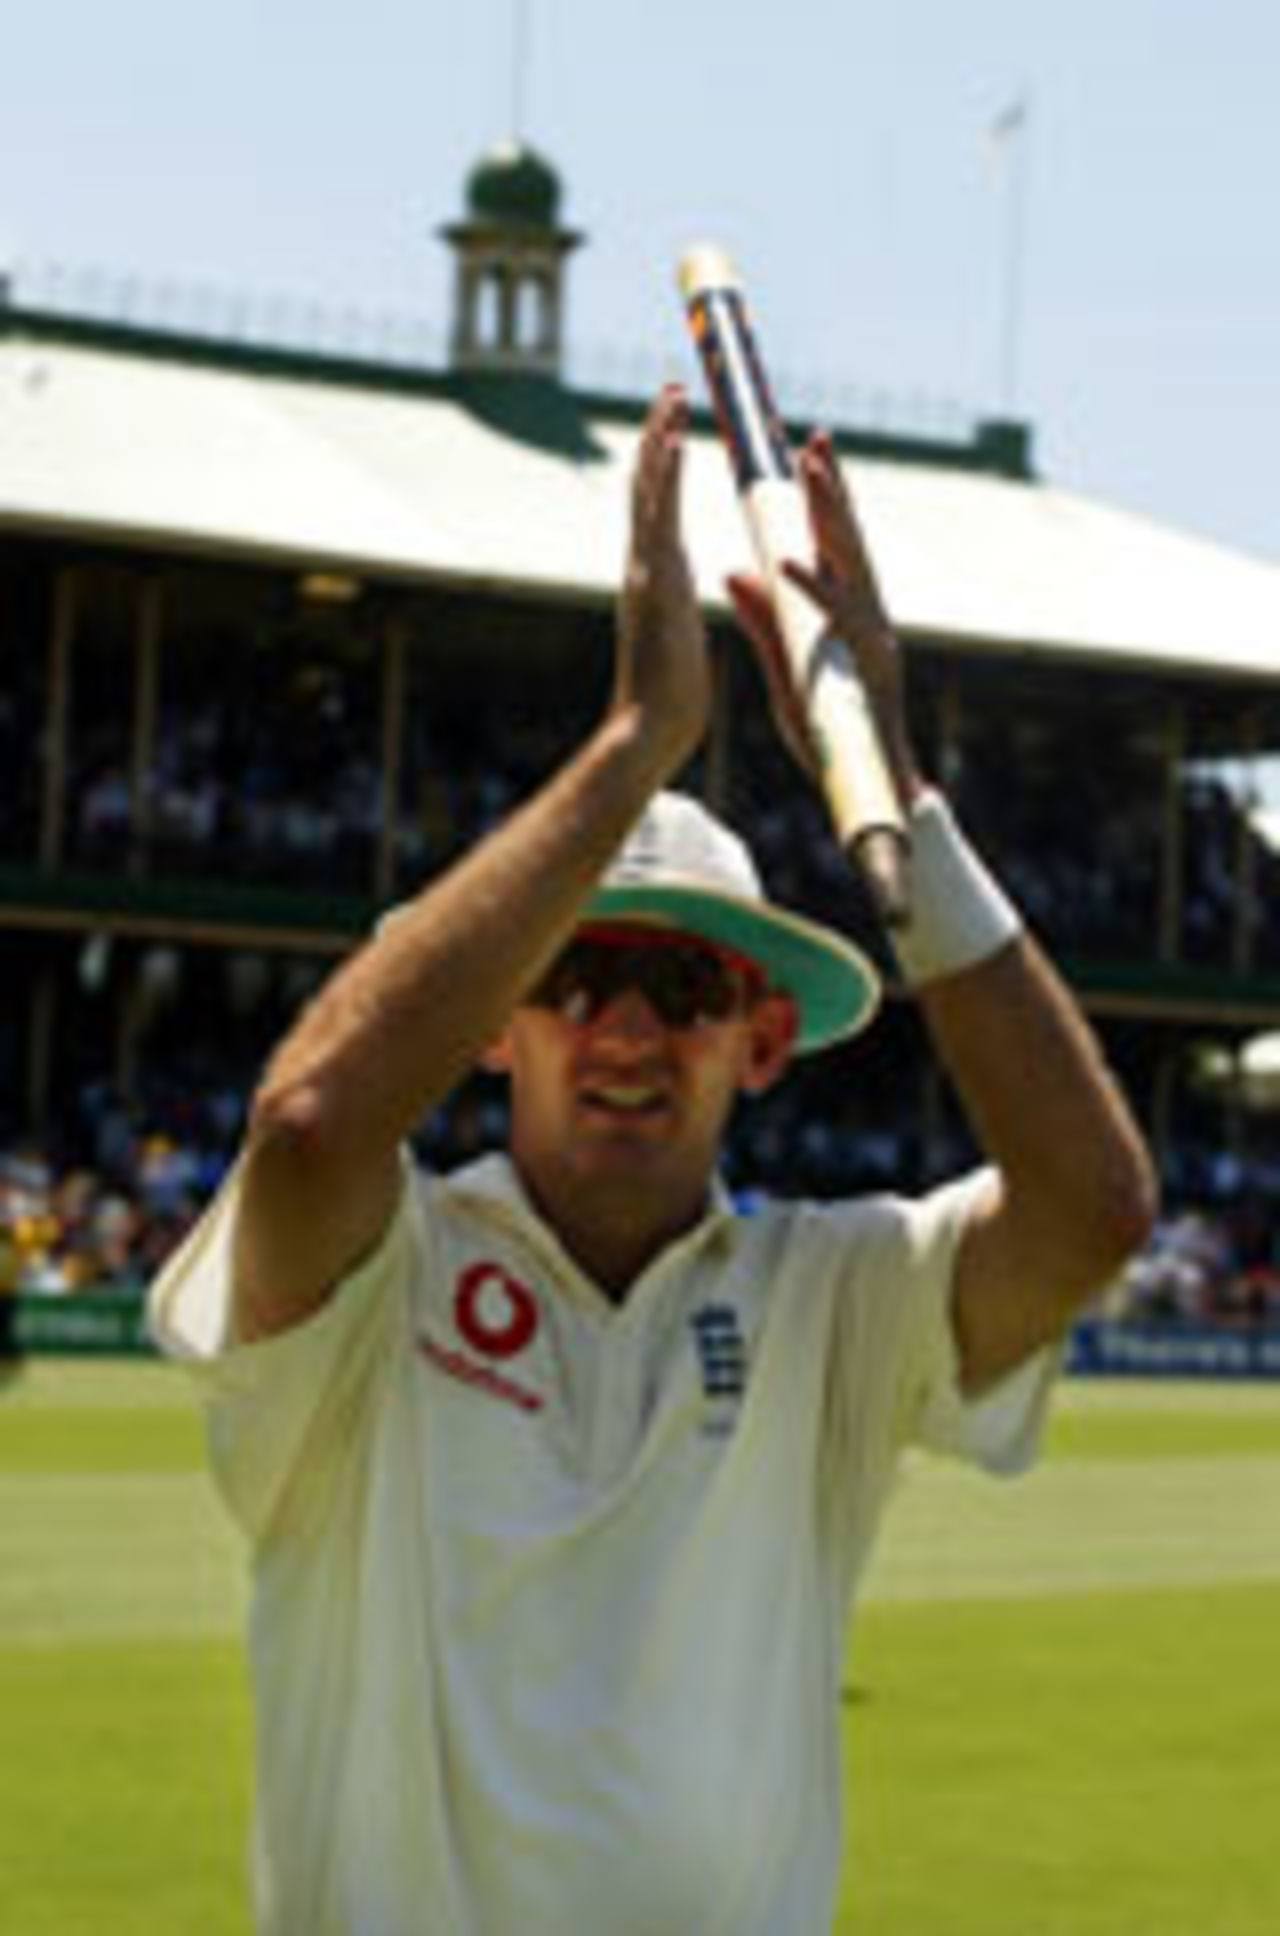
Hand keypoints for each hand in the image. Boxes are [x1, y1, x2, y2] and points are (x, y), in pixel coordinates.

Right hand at [613, 385, 710, 774]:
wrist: (649, 729)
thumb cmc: (668, 699)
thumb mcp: (676, 639)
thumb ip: (672, 613)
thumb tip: (671, 605)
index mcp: (653, 577)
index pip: (657, 508)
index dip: (662, 465)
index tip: (673, 426)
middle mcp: (642, 565)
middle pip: (647, 486)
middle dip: (658, 435)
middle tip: (673, 389)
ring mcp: (644, 570)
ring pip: (650, 490)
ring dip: (661, 438)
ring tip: (674, 394)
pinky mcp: (655, 580)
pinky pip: (662, 516)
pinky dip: (666, 475)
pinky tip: (674, 437)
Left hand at [728, 429, 919, 798]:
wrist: (871, 791)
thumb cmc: (830, 735)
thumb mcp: (783, 669)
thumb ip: (763, 620)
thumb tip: (735, 571)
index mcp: (847, 615)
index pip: (830, 548)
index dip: (818, 501)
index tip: (801, 456)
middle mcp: (868, 618)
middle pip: (847, 542)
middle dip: (831, 489)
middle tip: (813, 440)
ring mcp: (873, 639)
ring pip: (852, 565)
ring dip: (831, 515)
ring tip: (812, 469)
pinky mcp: (868, 666)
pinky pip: (835, 622)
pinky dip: (811, 590)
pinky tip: (786, 562)